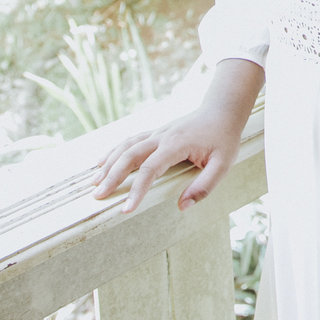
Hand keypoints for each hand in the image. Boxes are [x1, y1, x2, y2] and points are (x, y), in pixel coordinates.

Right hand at [94, 106, 243, 212]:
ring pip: (126, 146)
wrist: (223, 110)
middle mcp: (162, 136)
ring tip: (95, 183)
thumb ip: (204, 186)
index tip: (126, 209)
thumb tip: (182, 206)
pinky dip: (113, 151)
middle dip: (112, 177)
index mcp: (176, 145)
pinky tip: (102, 162)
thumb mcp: (223, 164)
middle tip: (98, 197)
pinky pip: (130, 140)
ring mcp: (157, 132)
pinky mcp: (156, 132)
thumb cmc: (224, 138)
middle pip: (130, 156)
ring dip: (109, 164)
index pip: (150, 169)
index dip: (136, 190)